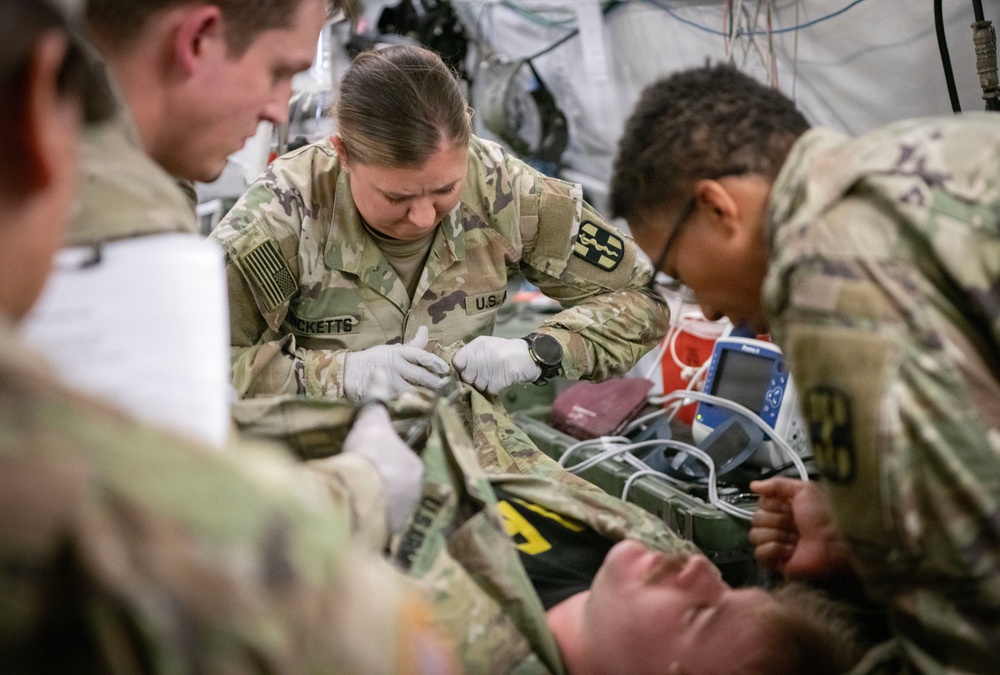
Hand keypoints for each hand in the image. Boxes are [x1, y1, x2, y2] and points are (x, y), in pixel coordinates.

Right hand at [342, 404, 423, 534]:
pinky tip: (354, 518)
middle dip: (384, 485)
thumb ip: (377, 398)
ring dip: (377, 505)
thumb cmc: (367, 453)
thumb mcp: (371, 422)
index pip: (404, 462)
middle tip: (361, 482)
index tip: (371, 463)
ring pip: (390, 507)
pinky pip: (379, 526)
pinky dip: (369, 522)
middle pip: (399, 486)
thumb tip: (380, 370)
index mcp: (415, 466)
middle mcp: (416, 493)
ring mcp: (402, 516)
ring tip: (355, 501)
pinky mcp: (388, 534)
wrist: (355, 490)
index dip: (386, 461)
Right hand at [343, 326, 448, 402]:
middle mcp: (395, 366)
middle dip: (436, 382)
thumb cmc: (373, 360)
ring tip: (441, 400)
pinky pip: (402, 401)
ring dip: (428, 395)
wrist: (348, 373)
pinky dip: (414, 406)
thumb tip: (425, 330)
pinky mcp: (384, 395)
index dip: (435, 362)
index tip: (446, 369)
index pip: (420, 355)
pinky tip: (425, 410)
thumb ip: (412, 346)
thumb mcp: (392, 350)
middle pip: (420, 375)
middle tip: (449, 387)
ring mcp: (389, 382)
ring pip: (413, 390)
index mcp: (398, 353)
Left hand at [452, 336, 540, 394]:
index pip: (457, 361)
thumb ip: (472, 356)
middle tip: (483, 376)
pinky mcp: (501, 379)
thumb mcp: (487, 347)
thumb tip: (457, 372)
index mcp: (477, 345)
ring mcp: (492, 367)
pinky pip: (490, 390)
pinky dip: (494, 388)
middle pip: (466, 376)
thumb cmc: (506, 351)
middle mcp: (482, 354)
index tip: (466, 372)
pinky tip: (501, 380)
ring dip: (484, 385)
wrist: (530, 355)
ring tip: (494, 376)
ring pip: (478, 385)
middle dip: (473, 380)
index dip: (460, 370)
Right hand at [749, 477, 854, 579]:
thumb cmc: (823, 515)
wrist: (835, 542)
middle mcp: (776, 525)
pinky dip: (775, 550)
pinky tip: (791, 551)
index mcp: (781, 508)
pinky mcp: (775, 561)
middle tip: (796, 525)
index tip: (791, 508)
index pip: (760, 503)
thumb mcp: (804, 490)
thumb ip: (777, 484)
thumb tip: (753, 485)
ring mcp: (774, 543)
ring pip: (755, 535)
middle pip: (756, 519)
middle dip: (777, 521)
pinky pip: (759, 553)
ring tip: (796, 539)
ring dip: (778, 535)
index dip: (774, 505)